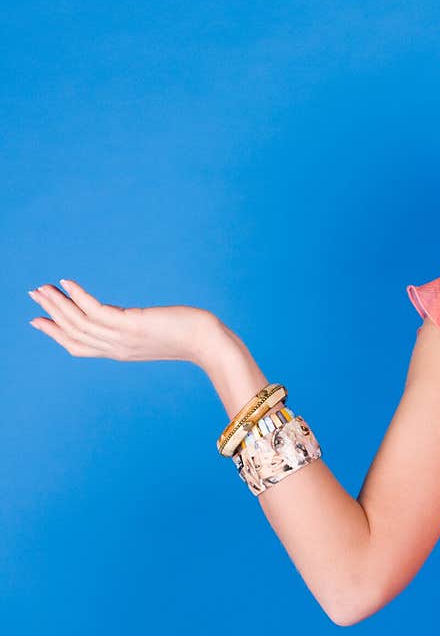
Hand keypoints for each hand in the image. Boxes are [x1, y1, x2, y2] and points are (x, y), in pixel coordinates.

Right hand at [27, 279, 215, 363]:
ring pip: (79, 322)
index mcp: (121, 352)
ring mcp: (123, 339)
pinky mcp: (132, 325)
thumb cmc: (193, 337)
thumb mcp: (159, 334)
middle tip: (33, 295)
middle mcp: (117, 348)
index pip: (80, 346)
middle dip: (51, 314)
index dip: (56, 334)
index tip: (38, 320)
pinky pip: (96, 311)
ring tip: (42, 288)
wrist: (210, 344)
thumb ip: (143, 329)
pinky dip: (78, 297)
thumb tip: (141, 320)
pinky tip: (67, 283)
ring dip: (58, 304)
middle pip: (74, 333)